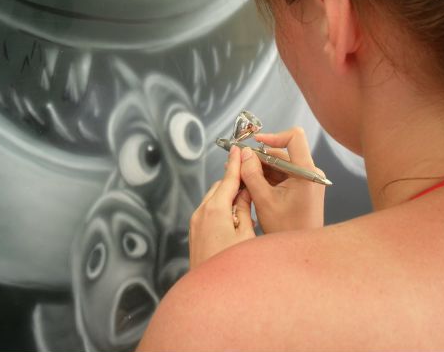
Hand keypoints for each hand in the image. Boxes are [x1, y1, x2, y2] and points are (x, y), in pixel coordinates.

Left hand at [189, 146, 255, 268]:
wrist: (209, 294)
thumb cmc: (231, 267)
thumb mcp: (246, 235)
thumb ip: (245, 210)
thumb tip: (244, 194)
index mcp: (215, 210)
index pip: (228, 180)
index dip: (235, 164)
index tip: (239, 149)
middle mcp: (201, 213)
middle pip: (219, 187)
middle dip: (233, 180)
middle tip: (250, 175)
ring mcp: (195, 223)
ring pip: (213, 199)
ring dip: (227, 194)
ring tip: (245, 196)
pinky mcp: (194, 233)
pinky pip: (208, 211)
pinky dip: (220, 206)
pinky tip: (233, 214)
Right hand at [239, 127, 324, 233]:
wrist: (300, 251)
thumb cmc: (286, 230)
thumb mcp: (263, 200)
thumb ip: (252, 174)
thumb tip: (244, 153)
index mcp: (306, 173)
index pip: (294, 138)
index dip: (273, 136)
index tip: (255, 143)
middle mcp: (310, 173)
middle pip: (282, 153)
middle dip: (259, 158)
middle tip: (238, 164)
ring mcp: (307, 180)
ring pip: (280, 164)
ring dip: (260, 169)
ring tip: (241, 177)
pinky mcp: (302, 187)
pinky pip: (282, 175)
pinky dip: (267, 178)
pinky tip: (251, 185)